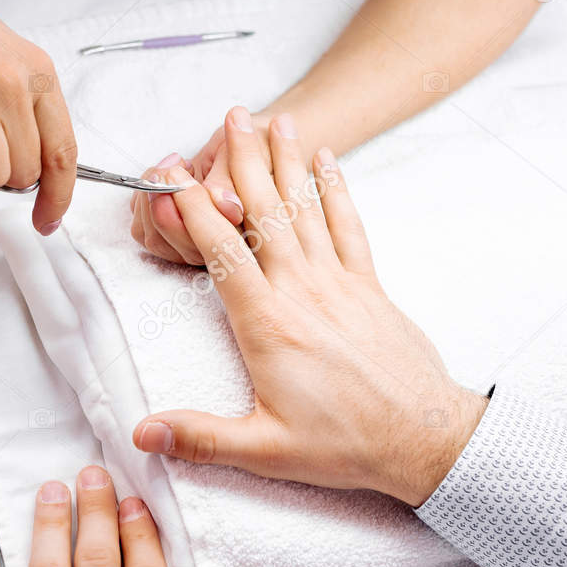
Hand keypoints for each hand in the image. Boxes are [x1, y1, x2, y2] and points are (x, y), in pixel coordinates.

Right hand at [130, 107, 486, 507]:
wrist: (424, 441)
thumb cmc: (347, 446)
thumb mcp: (265, 450)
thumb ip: (200, 437)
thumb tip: (142, 433)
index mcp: (268, 325)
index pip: (221, 253)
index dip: (191, 210)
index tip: (170, 175)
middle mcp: (302, 292)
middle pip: (264, 213)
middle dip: (241, 162)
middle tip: (229, 115)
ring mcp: (339, 285)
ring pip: (305, 210)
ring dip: (286, 163)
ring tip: (273, 119)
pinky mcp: (369, 288)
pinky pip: (348, 228)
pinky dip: (336, 191)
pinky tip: (328, 161)